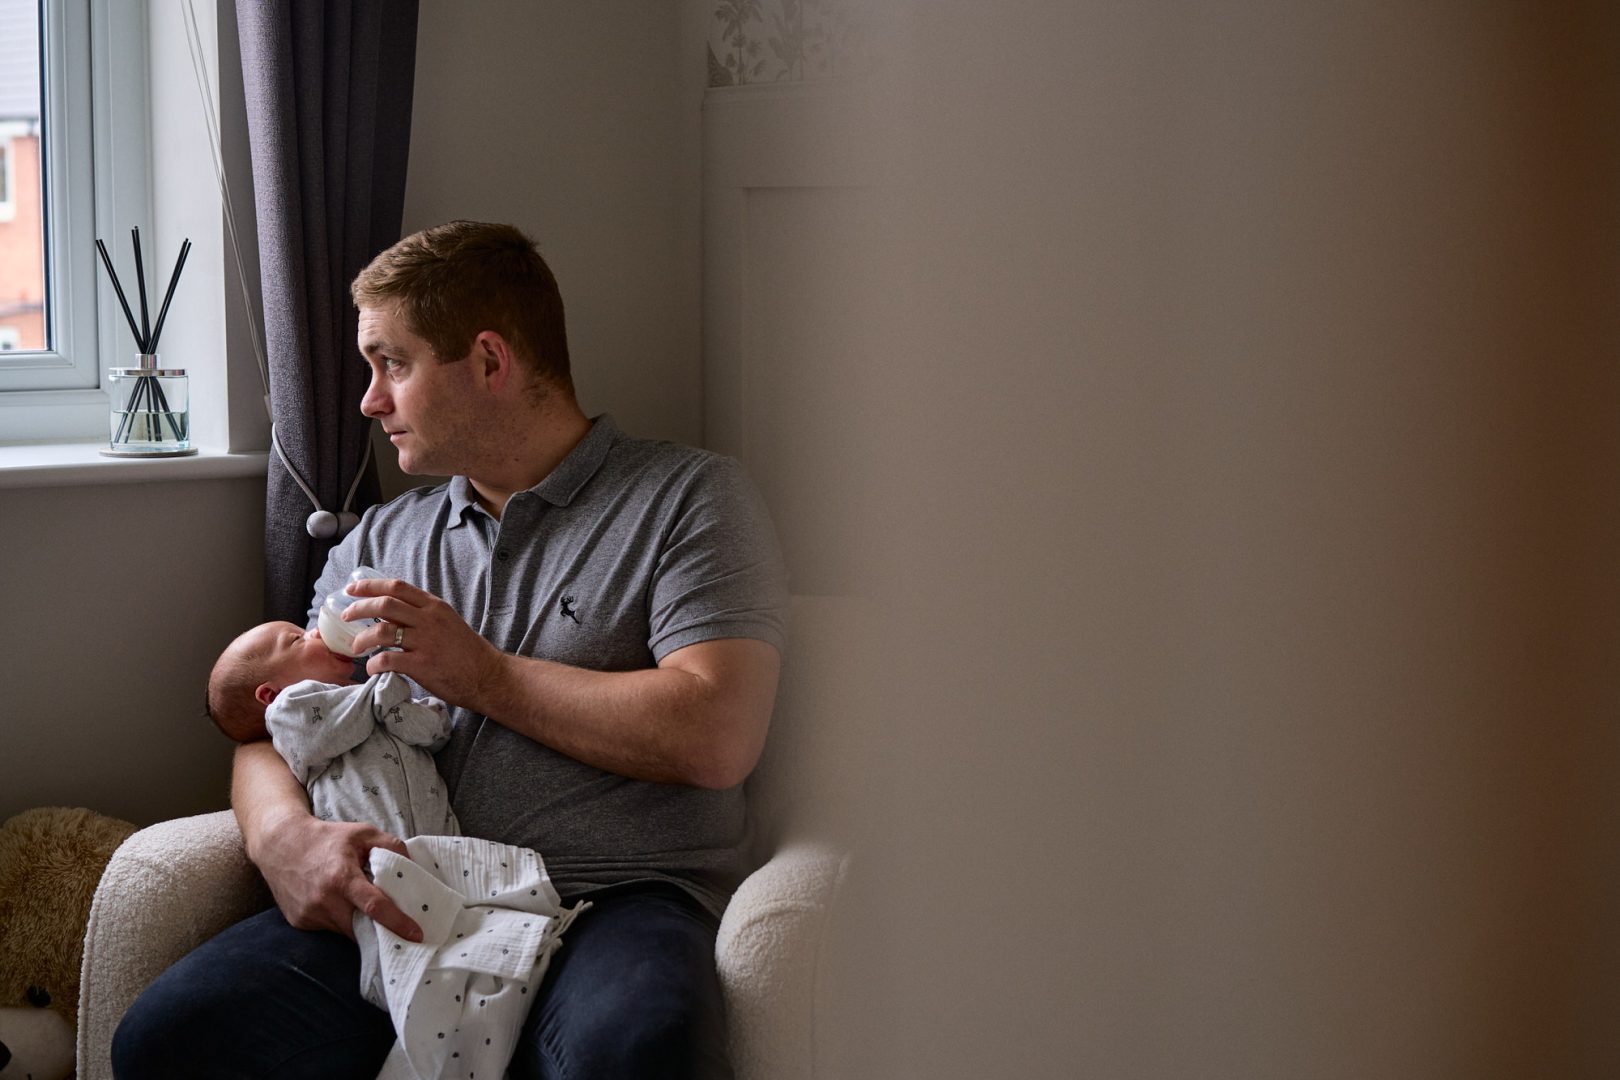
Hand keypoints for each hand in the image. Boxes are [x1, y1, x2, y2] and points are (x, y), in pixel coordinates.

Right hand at [254, 811, 420, 941]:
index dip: (398, 922)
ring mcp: (309, 914)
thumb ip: (391, 846)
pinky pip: (329, 929)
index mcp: (342, 878)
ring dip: (361, 927)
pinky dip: (341, 922)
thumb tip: (414, 867)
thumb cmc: (325, 838)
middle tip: (400, 932)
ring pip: (345, 931)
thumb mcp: (362, 833)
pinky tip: (344, 908)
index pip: (375, 906)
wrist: (279, 844)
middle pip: (361, 928)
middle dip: (382, 933)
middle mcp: (324, 900)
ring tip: (374, 917)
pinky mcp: (299, 922)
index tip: (416, 934)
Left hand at [343, 576, 505, 708]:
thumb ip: (423, 615)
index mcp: (434, 606)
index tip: (352, 589)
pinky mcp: (423, 665)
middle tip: (346, 616)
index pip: (397, 587)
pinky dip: (373, 664)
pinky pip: (388, 660)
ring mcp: (426, 642)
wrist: (487, 676)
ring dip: (362, 638)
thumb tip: (392, 613)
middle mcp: (429, 620)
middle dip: (359, 608)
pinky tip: (371, 668)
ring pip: (382, 631)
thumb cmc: (466, 651)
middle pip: (385, 604)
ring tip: (355, 647)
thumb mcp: (447, 622)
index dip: (370, 586)